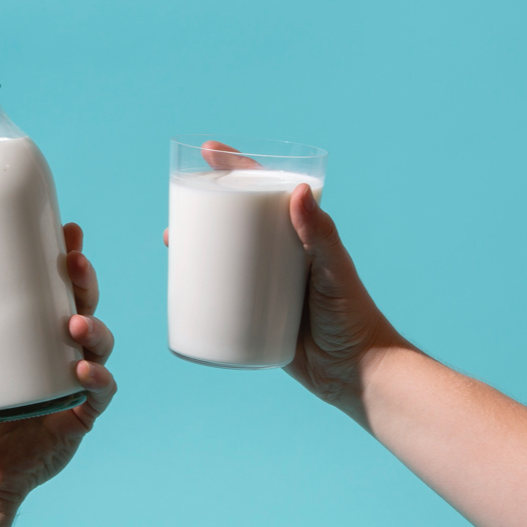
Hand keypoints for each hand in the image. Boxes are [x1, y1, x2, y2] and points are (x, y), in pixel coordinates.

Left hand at [0, 222, 116, 506]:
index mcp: (34, 330)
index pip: (58, 286)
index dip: (70, 258)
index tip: (68, 231)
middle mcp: (59, 350)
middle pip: (84, 305)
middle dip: (86, 281)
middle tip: (74, 264)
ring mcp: (73, 381)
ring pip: (100, 344)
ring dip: (94, 328)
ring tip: (73, 325)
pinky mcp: (80, 413)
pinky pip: (101, 390)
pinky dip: (99, 377)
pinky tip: (84, 370)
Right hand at [163, 142, 406, 423]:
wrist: (355, 373)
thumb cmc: (352, 316)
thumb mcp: (334, 271)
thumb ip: (320, 234)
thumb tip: (296, 191)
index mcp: (299, 235)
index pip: (264, 191)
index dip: (236, 169)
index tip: (209, 153)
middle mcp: (279, 255)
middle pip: (235, 222)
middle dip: (204, 208)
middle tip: (179, 208)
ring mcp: (264, 285)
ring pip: (223, 257)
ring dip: (195, 246)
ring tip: (171, 242)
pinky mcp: (253, 317)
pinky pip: (220, 296)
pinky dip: (198, 287)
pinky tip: (177, 284)